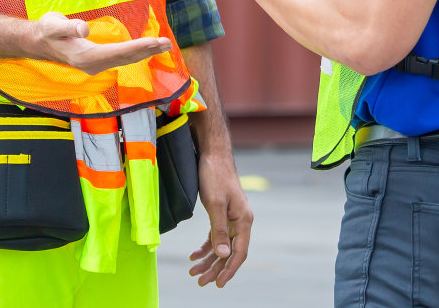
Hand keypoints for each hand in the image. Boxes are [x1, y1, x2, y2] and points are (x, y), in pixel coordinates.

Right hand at [35, 12, 170, 74]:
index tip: (153, 41)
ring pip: (125, 60)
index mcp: (85, 57)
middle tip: (167, 43)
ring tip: (163, 45)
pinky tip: (146, 48)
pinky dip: (136, 53)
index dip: (136, 47)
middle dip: (147, 50)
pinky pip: (121, 58)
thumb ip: (69, 26)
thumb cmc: (47, 30)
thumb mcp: (54, 24)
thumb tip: (84, 28)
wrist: (39, 42)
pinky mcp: (98, 61)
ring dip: (145, 52)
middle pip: (125, 59)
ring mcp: (96, 65)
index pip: (117, 53)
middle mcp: (93, 65)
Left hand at [189, 147, 253, 286]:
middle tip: (200, 281)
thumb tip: (224, 255)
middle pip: (230, 252)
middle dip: (215, 268)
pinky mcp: (222, 213)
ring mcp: (232, 218)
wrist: (213, 154)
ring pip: (222, 246)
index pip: (239, 252)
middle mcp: (241, 221)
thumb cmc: (215, 175)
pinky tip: (194, 255)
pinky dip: (206, 246)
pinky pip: (216, 236)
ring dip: (209, 260)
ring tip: (194, 272)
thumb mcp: (215, 204)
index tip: (218, 283)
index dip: (229, 270)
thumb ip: (220, 231)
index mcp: (244, 220)